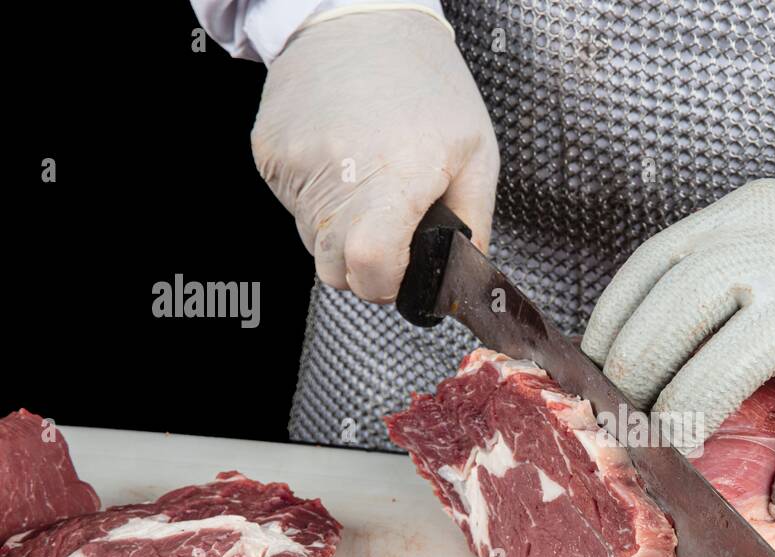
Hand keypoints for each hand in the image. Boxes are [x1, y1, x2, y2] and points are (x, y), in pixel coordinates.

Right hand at [251, 9, 498, 302]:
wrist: (362, 20)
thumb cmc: (426, 82)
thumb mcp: (476, 153)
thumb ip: (473, 224)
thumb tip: (461, 272)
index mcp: (394, 178)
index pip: (370, 268)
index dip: (388, 284)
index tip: (404, 271)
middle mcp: (336, 175)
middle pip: (337, 271)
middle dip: (367, 268)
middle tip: (392, 234)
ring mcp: (294, 166)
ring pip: (313, 243)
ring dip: (344, 234)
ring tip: (369, 184)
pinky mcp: (269, 156)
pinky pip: (293, 208)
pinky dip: (319, 202)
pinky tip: (343, 164)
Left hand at [582, 160, 774, 521]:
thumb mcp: (768, 225)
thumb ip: (712, 260)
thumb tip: (635, 349)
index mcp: (741, 221)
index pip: (650, 270)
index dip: (611, 330)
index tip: (591, 375)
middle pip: (678, 314)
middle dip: (637, 378)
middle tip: (625, 423)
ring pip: (735, 363)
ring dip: (691, 414)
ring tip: (674, 454)